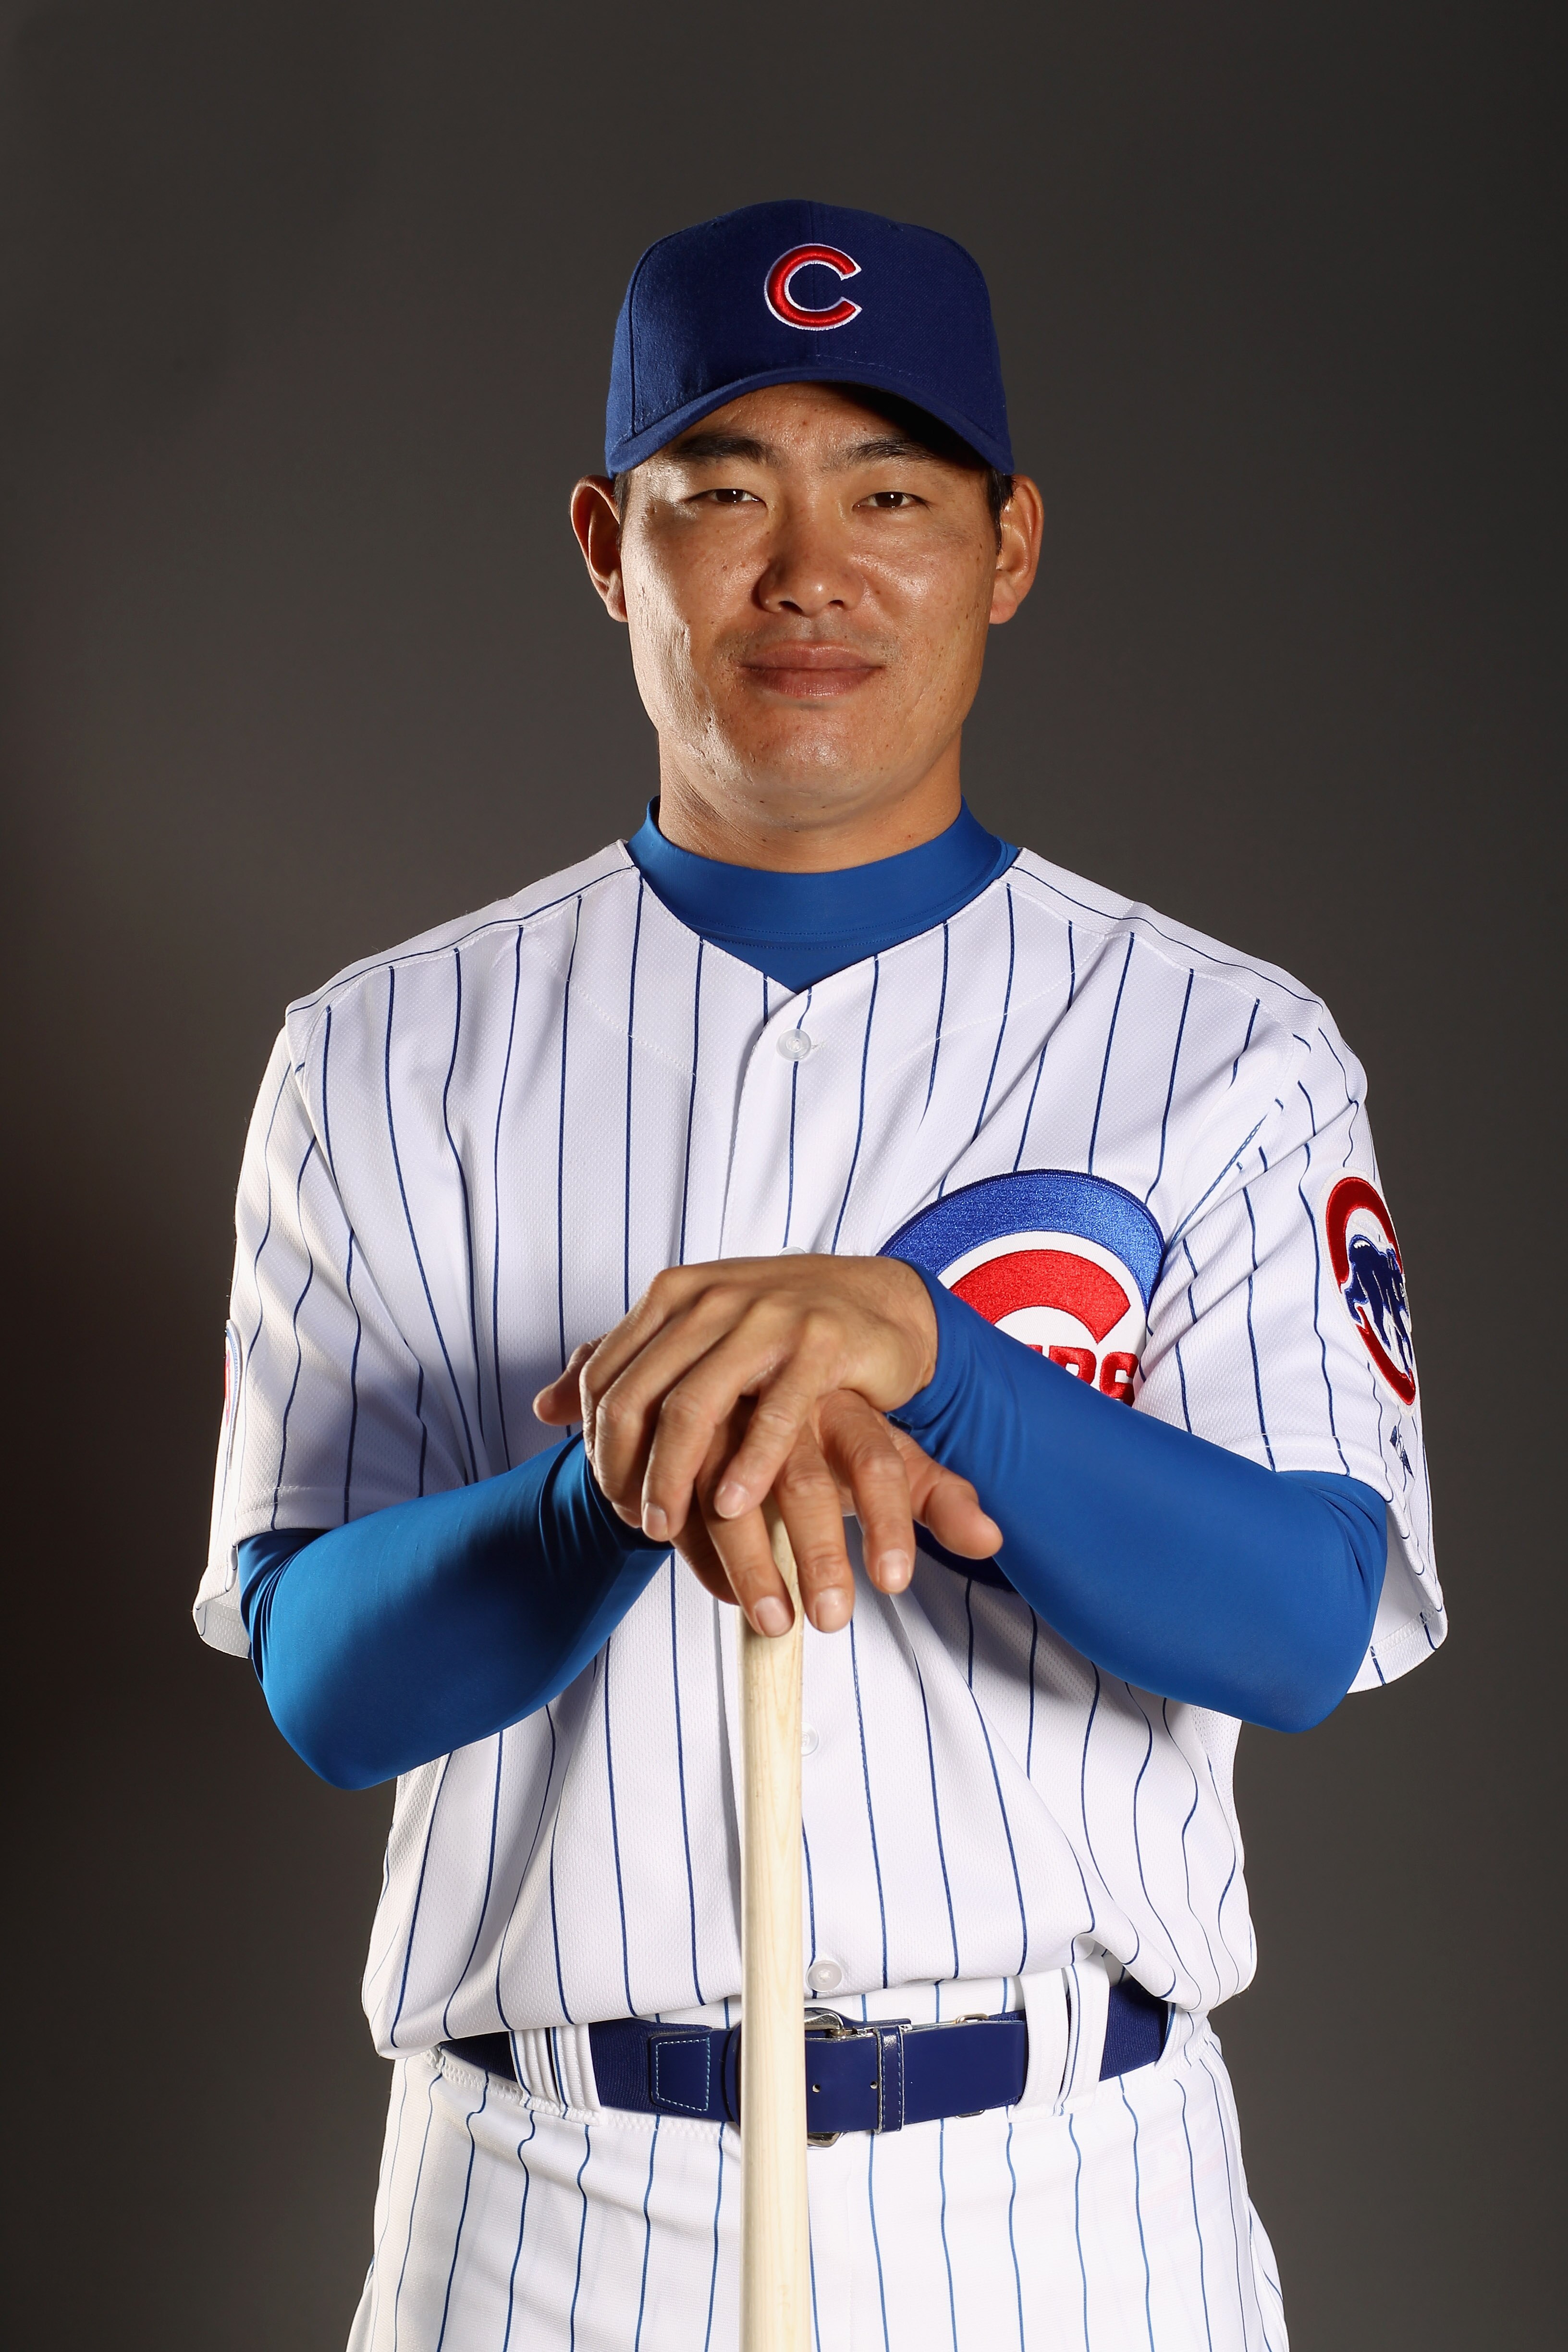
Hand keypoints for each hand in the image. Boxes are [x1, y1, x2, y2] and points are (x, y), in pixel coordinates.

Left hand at [534, 1254, 937, 1546]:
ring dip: (672, 1478)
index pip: (607, 1377)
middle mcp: (711, 1299)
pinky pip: (774, 1414)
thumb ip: (621, 1367)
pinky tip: (729, 1506)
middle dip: (625, 1471)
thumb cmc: (778, 1331)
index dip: (597, 1445)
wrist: (878, 1304)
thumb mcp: (693, 1338)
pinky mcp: (820, 1341)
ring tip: (665, 1532)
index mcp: (673, 1296)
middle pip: (640, 1396)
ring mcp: (766, 1317)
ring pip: (696, 1407)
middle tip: (633, 1527)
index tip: (609, 1497)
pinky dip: (747, 1465)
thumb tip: (543, 1408)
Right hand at [665, 1387, 1000, 1634]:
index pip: (878, 1462)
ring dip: (750, 1566)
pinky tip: (726, 1594)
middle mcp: (786, 1413)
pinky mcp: (672, 1445)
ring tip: (773, 1624)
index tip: (895, 1582)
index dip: (887, 1522)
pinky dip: (699, 1555)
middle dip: (818, 1555)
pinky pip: (680, 1505)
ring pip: (731, 1500)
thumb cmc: (832, 1430)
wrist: (754, 1373)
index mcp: (847, 1410)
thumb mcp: (887, 1455)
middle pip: (804, 1483)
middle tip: (832, 1621)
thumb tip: (993, 1541)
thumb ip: (936, 1497)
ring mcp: (724, 1426)